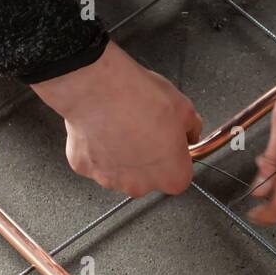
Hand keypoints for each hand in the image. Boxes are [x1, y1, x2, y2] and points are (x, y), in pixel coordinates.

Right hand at [32, 41, 201, 197]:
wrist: (98, 88)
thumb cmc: (138, 99)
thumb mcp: (184, 107)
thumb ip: (191, 128)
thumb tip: (189, 131)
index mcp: (171, 176)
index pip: (179, 174)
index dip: (175, 155)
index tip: (171, 142)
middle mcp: (140, 186)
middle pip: (148, 177)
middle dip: (147, 157)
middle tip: (144, 129)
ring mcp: (109, 179)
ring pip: (120, 169)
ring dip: (121, 153)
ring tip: (121, 124)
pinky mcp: (84, 168)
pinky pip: (95, 160)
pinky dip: (97, 147)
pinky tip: (101, 126)